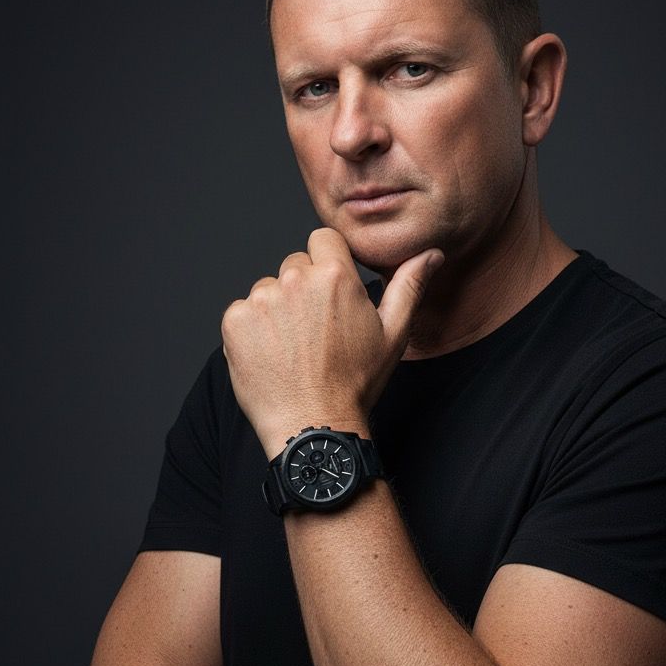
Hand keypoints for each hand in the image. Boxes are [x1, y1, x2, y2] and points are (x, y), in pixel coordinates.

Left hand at [221, 228, 442, 456]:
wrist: (313, 425)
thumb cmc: (355, 383)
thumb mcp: (393, 334)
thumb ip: (409, 285)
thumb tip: (430, 254)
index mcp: (335, 276)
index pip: (322, 240)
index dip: (327, 264)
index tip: (330, 293)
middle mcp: (294, 280)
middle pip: (294, 265)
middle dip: (303, 289)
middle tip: (315, 330)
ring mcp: (261, 300)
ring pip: (267, 289)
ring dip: (277, 310)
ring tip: (293, 347)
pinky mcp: (235, 321)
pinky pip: (243, 312)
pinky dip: (253, 330)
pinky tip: (271, 355)